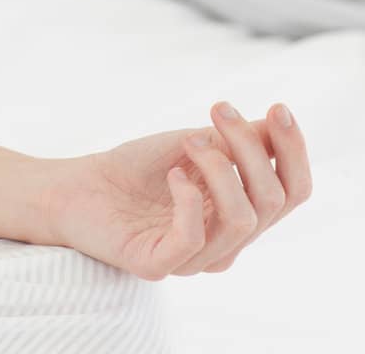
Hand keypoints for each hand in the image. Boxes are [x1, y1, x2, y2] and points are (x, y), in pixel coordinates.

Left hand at [42, 101, 311, 280]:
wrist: (78, 185)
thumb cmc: (138, 167)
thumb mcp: (193, 144)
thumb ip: (235, 141)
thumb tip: (276, 123)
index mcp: (241, 214)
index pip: (292, 192)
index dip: (294, 152)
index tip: (278, 108)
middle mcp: (226, 242)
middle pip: (273, 202)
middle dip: (252, 148)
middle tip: (217, 108)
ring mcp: (195, 259)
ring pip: (242, 220)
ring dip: (220, 167)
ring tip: (188, 140)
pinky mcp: (158, 264)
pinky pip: (193, 237)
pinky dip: (190, 198)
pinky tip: (173, 174)